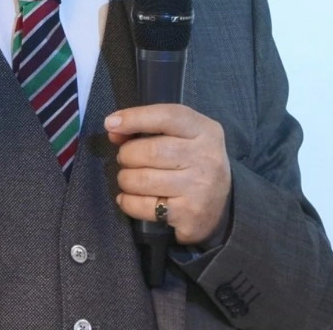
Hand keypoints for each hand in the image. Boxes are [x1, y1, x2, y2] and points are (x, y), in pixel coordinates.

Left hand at [107, 104, 231, 245]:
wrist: (220, 207)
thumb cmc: (193, 164)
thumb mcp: (183, 137)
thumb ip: (150, 128)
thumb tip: (113, 128)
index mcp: (205, 131)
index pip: (167, 116)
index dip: (135, 118)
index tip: (111, 124)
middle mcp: (206, 157)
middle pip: (150, 151)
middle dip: (127, 155)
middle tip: (126, 160)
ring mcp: (198, 188)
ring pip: (142, 179)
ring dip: (125, 179)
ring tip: (129, 179)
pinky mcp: (188, 215)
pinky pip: (143, 206)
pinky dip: (127, 202)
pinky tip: (129, 198)